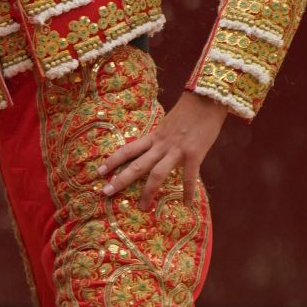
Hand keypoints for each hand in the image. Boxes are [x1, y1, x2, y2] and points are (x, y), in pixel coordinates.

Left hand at [99, 90, 228, 209]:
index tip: (99, 171)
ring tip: (142, 208)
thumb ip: (162, 139)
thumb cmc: (190, 111)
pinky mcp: (194, 154)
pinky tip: (187, 204)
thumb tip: (157, 151)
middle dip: (120, 180)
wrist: (208, 99)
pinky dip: (188, 192)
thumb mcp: (168, 124)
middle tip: (105, 193)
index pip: (128, 149)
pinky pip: (189, 177)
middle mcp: (161, 145)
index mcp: (154, 137)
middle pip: (137, 165)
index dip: (113, 160)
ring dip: (148, 192)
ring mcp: (177, 150)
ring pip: (157, 174)